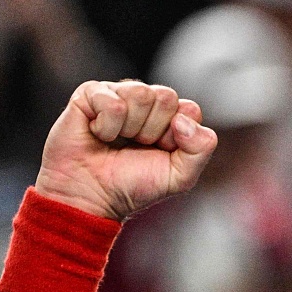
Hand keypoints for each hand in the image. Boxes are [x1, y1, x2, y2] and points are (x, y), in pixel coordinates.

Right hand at [35, 81, 219, 220]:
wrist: (91, 198)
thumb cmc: (133, 185)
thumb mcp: (180, 176)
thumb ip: (201, 148)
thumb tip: (183, 119)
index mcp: (169, 116)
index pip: (190, 109)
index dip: (177, 137)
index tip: (160, 152)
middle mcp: (145, 101)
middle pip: (166, 97)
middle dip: (152, 130)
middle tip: (135, 146)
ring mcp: (117, 94)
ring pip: (140, 94)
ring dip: (129, 128)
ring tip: (116, 141)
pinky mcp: (89, 94)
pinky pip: (112, 103)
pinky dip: (106, 127)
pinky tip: (97, 135)